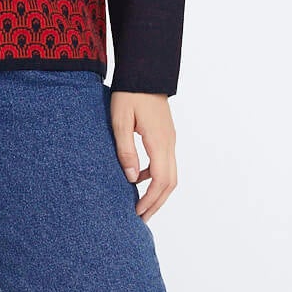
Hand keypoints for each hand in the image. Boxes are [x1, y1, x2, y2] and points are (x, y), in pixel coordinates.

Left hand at [108, 91, 176, 220]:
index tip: (137, 213)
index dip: (150, 200)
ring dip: (157, 192)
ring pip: (170, 174)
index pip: (161, 180)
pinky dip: (154, 177)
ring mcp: (170, 140)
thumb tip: (130, 179)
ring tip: (140, 206)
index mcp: (159, 142)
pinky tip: (136, 179)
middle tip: (141, 219)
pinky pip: (164, 163)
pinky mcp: (165, 136)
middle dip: (157, 203)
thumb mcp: (120, 122)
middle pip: (170, 182)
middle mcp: (169, 143)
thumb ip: (125, 150)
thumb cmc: (130, 94)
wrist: (145, 72)